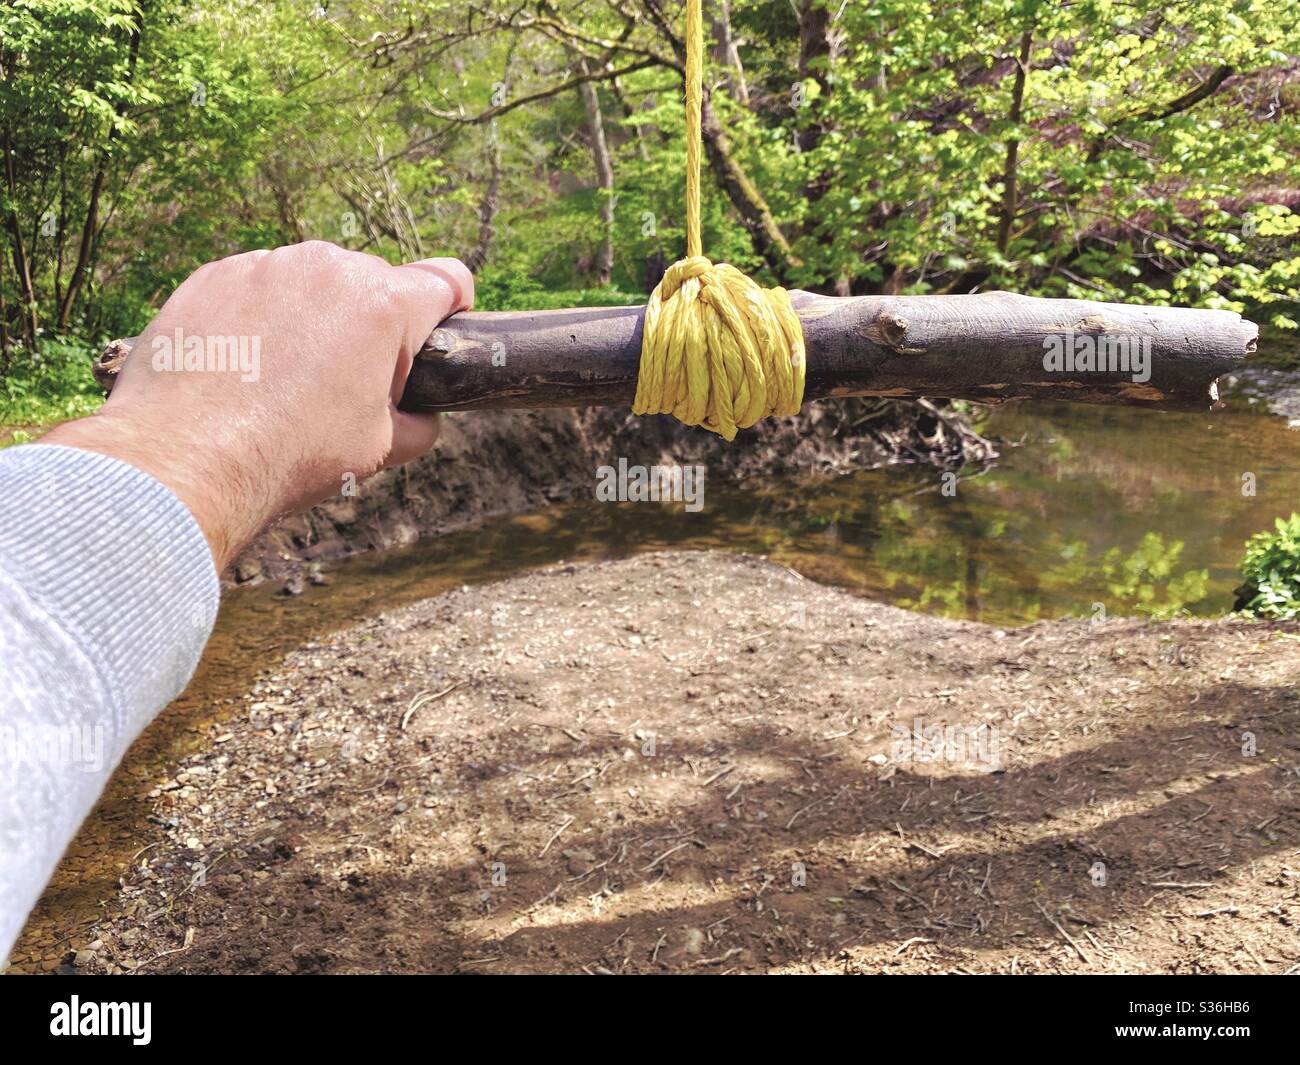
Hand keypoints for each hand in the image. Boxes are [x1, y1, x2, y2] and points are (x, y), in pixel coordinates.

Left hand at [45, 241, 472, 570]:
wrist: (186, 458)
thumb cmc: (294, 454)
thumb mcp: (381, 448)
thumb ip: (419, 420)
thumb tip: (423, 413)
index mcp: (384, 305)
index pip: (447, 279)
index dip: (452, 308)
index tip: (438, 332)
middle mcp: (329, 268)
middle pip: (376, 282)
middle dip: (374, 322)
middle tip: (351, 381)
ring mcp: (266, 265)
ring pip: (314, 281)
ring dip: (315, 316)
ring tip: (287, 378)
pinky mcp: (215, 275)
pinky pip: (258, 286)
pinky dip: (261, 317)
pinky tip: (245, 368)